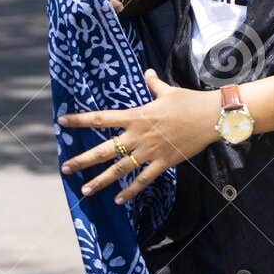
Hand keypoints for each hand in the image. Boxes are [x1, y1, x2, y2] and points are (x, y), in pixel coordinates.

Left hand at [58, 69, 219, 202]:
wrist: (210, 116)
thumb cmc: (189, 101)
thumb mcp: (168, 91)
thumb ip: (154, 85)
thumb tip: (148, 73)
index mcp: (136, 116)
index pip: (101, 118)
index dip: (80, 120)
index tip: (62, 122)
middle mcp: (138, 135)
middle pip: (104, 150)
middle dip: (83, 159)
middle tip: (65, 168)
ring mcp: (150, 151)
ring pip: (120, 169)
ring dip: (101, 181)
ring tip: (85, 190)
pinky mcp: (163, 163)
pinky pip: (143, 180)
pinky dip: (130, 191)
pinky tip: (118, 200)